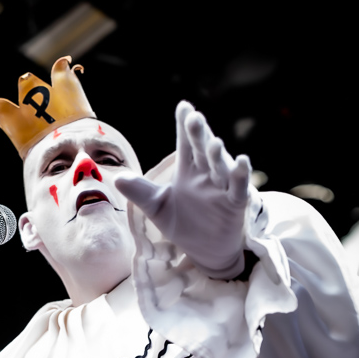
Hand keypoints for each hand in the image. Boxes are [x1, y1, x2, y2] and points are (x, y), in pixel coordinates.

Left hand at [116, 101, 251, 278]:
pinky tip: (241, 160)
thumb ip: (139, 192)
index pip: (185, 144)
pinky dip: (240, 176)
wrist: (204, 251)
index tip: (183, 106)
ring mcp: (221, 188)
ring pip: (221, 167)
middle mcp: (206, 175)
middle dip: (198, 135)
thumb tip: (117, 177)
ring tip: (213, 142)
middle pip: (202, 151)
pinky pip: (238, 188)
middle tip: (193, 117)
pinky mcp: (234, 204)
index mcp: (188, 171)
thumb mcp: (156, 207)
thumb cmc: (183, 224)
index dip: (184, 126)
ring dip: (217, 155)